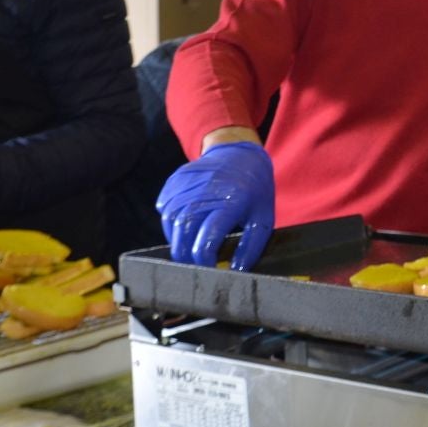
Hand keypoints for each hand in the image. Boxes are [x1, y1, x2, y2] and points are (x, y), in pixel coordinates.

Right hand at [157, 142, 274, 270]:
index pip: (207, 240)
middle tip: (193, 266)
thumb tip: (236, 272)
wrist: (239, 154)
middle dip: (184, 256)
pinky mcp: (175, 180)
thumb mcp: (262, 220)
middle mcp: (205, 192)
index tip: (208, 271)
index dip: (204, 261)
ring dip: (176, 240)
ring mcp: (187, 184)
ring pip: (170, 222)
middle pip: (183, 232)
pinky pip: (165, 208)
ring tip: (189, 247)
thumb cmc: (254, 191)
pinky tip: (184, 226)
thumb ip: (250, 248)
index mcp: (231, 203)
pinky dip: (170, 223)